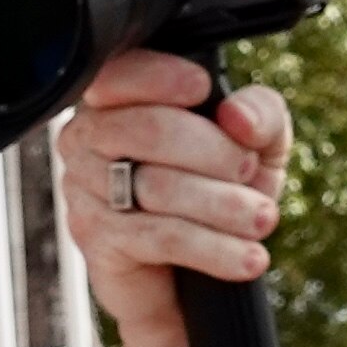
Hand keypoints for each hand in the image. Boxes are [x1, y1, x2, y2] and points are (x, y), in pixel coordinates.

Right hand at [55, 50, 291, 346]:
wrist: (190, 273)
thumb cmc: (216, 190)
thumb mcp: (256, 143)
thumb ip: (260, 112)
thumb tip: (236, 115)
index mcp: (119, 100)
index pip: (122, 73)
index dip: (162, 77)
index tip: (204, 90)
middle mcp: (89, 138)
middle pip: (147, 128)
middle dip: (214, 152)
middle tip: (248, 171)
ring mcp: (84, 189)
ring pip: (158, 186)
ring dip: (223, 205)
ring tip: (261, 219)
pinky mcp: (94, 239)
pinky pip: (160, 236)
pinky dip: (212, 248)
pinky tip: (246, 257)